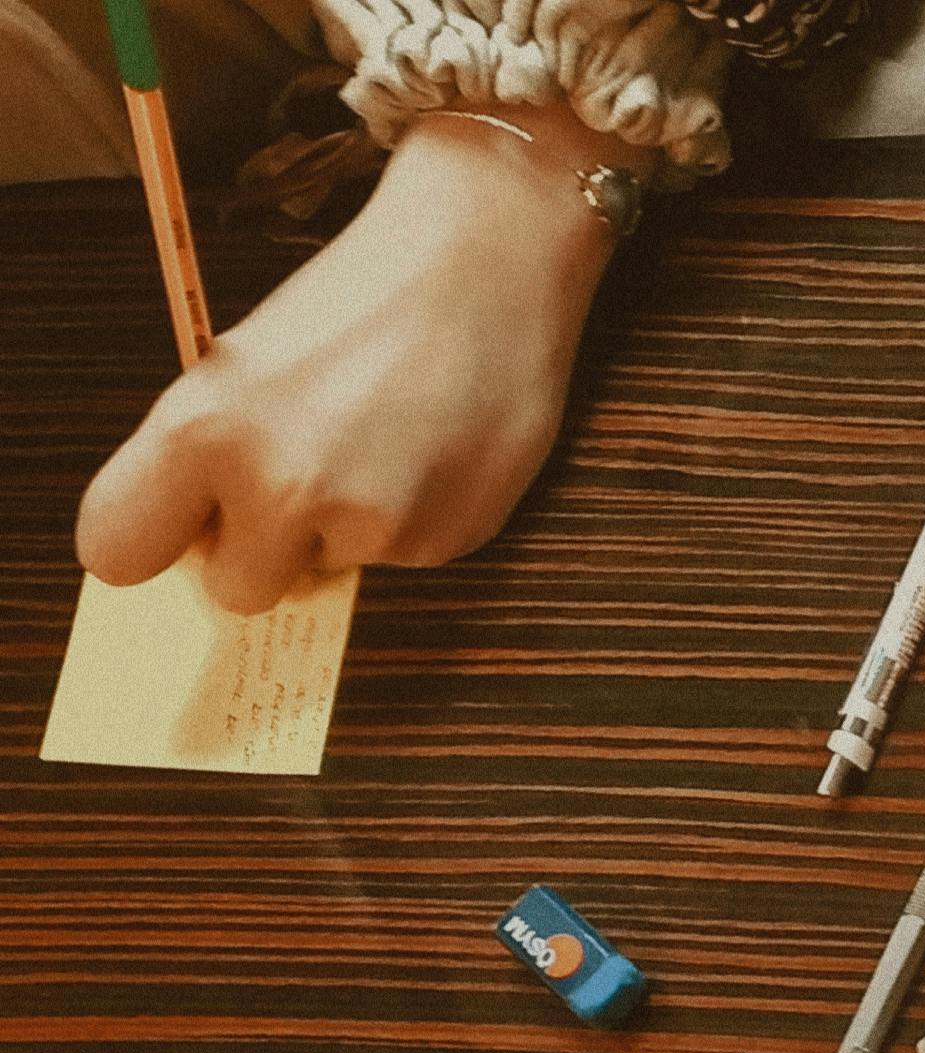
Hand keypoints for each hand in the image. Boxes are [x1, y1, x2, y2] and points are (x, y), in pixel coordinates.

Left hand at [76, 100, 635, 613]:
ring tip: (380, 444)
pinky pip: (399, 557)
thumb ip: (208, 456)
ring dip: (342, 527)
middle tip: (293, 485)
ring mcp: (368, 525)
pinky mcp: (441, 542)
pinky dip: (408, 517)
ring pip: (324, 570)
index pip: (116, 550)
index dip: (148, 541)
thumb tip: (205, 538)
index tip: (176, 527)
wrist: (486, 266)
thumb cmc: (358, 299)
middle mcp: (281, 490)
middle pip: (233, 591)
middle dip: (258, 552)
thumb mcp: (243, 366)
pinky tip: (429, 452)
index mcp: (204, 431)